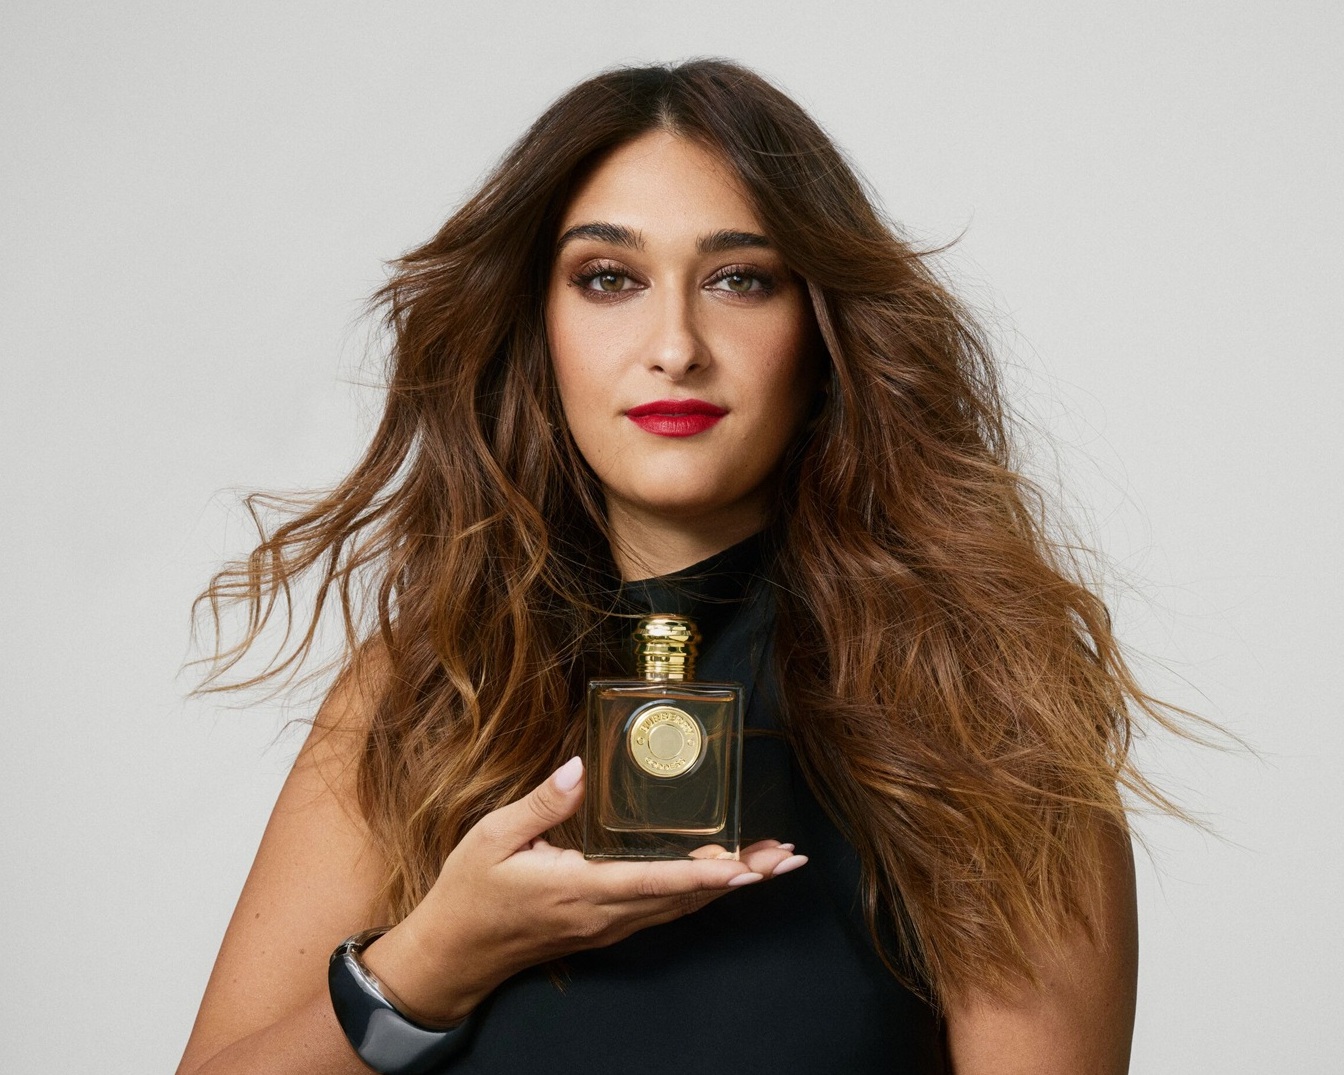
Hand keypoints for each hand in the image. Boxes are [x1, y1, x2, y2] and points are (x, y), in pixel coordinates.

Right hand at [362, 756, 804, 1025]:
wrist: (454, 954)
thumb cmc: (471, 892)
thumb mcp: (495, 837)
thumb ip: (544, 803)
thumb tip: (582, 766)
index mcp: (582, 889)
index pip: (658, 881)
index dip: (707, 873)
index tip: (749, 865)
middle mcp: (607, 914)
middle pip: (687, 896)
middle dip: (742, 877)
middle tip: (788, 857)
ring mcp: (609, 925)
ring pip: (682, 906)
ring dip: (729, 884)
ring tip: (773, 863)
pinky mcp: (605, 926)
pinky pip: (665, 909)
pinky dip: (701, 891)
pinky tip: (721, 875)